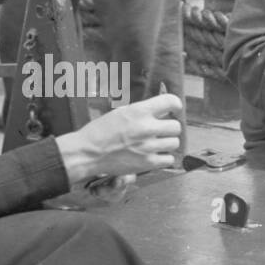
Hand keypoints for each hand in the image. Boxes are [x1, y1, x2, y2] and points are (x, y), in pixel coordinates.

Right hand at [56, 94, 183, 184]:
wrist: (88, 153)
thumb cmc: (100, 132)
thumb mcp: (120, 113)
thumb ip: (142, 112)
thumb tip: (161, 110)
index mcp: (138, 111)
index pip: (171, 101)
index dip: (175, 105)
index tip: (174, 108)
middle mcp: (146, 128)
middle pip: (176, 126)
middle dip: (169, 127)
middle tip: (160, 130)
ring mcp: (148, 146)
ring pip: (174, 142)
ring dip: (167, 142)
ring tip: (156, 143)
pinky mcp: (148, 163)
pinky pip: (169, 159)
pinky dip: (164, 158)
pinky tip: (154, 154)